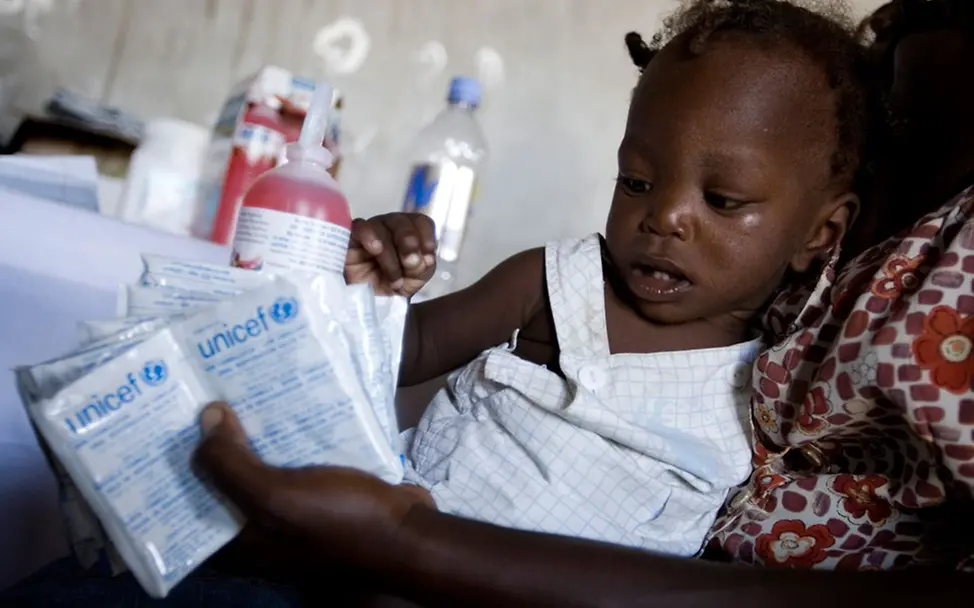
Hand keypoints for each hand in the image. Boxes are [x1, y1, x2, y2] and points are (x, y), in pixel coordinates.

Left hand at [193, 402, 433, 568]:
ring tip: (237, 388)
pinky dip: (289, 436)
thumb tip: (205, 418)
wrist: (408, 534)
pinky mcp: (323, 492)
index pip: (188, 507)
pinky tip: (285, 402)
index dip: (174, 470)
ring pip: (262, 467)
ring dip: (254, 434)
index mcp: (239, 543)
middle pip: (225, 482)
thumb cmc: (340, 522)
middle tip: (200, 395)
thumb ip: (230, 463)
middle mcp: (261, 530)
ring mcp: (294, 510)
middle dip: (215, 443)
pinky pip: (296, 460)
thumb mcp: (275, 496)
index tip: (164, 427)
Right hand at [345, 213, 436, 296]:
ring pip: (381, 226)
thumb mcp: (413, 281)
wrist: (363, 303)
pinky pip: (360, 227)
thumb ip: (422, 268)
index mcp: (409, 235)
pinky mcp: (350, 238)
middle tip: (410, 264)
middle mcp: (390, 228)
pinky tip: (375, 250)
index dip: (427, 235)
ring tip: (393, 278)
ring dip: (390, 252)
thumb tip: (423, 257)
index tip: (428, 256)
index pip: (421, 222)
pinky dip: (370, 236)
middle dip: (409, 242)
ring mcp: (370, 231)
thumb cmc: (389, 288)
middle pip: (402, 220)